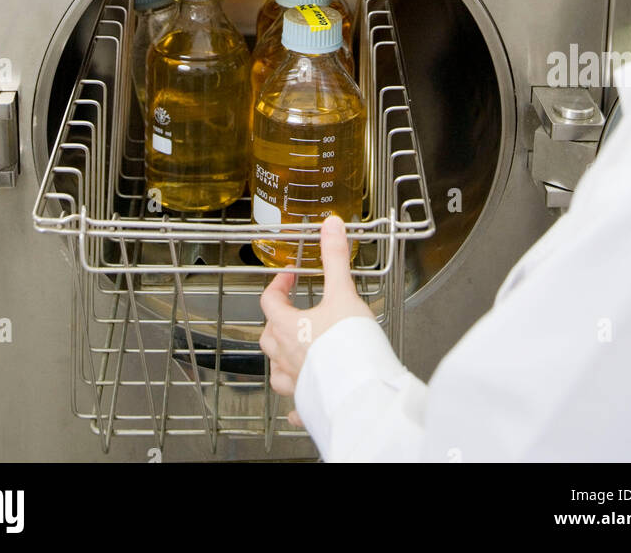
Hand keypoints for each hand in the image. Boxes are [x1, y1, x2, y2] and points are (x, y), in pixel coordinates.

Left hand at [259, 214, 373, 426]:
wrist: (362, 389)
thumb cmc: (349, 344)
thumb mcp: (343, 292)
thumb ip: (335, 258)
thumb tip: (330, 225)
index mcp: (288, 328)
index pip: (269, 301)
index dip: (277, 284)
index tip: (288, 276)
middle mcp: (286, 357)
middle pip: (268, 336)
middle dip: (276, 321)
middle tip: (290, 310)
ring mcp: (295, 383)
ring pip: (275, 370)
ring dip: (279, 359)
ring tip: (291, 352)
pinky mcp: (309, 404)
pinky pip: (294, 406)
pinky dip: (294, 403)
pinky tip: (298, 404)